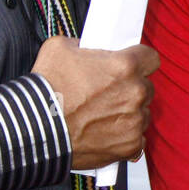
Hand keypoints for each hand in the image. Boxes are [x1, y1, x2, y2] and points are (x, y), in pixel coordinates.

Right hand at [32, 37, 158, 168]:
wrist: (37, 130)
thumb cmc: (47, 91)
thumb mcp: (59, 48)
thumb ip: (83, 44)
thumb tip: (87, 47)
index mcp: (125, 66)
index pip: (151, 58)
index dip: (139, 60)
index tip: (131, 65)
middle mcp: (135, 93)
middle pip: (147, 86)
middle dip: (131, 88)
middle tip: (108, 91)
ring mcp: (135, 121)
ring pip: (142, 112)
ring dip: (128, 112)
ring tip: (102, 114)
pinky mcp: (130, 145)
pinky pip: (137, 138)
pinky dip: (124, 136)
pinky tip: (105, 132)